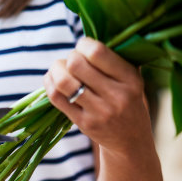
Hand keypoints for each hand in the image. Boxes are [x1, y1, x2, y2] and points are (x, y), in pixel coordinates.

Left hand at [43, 37, 151, 156]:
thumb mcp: (132, 79)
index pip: (97, 52)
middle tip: (72, 61)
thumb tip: (84, 40)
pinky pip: (57, 98)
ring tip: (60, 70)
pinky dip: (49, 84)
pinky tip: (52, 81)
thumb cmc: (128, 101)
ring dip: (55, 70)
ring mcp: (99, 112)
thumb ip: (114, 59)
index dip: (83, 44)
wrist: (130, 140)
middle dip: (69, 57)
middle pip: (76, 65)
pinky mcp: (83, 123)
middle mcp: (116, 96)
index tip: (83, 47)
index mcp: (130, 79)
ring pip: (63, 82)